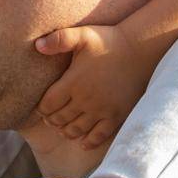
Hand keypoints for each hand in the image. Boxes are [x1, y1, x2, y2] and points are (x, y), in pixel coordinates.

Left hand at [34, 24, 155, 147]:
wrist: (140, 50)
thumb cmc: (109, 41)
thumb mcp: (82, 35)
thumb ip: (59, 39)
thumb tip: (38, 45)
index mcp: (74, 82)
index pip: (49, 104)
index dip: (42, 109)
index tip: (42, 108)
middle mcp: (86, 100)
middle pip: (61, 118)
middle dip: (52, 120)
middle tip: (49, 120)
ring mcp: (102, 110)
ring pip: (77, 129)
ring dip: (66, 131)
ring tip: (62, 129)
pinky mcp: (117, 115)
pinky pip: (99, 135)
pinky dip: (89, 141)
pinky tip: (83, 142)